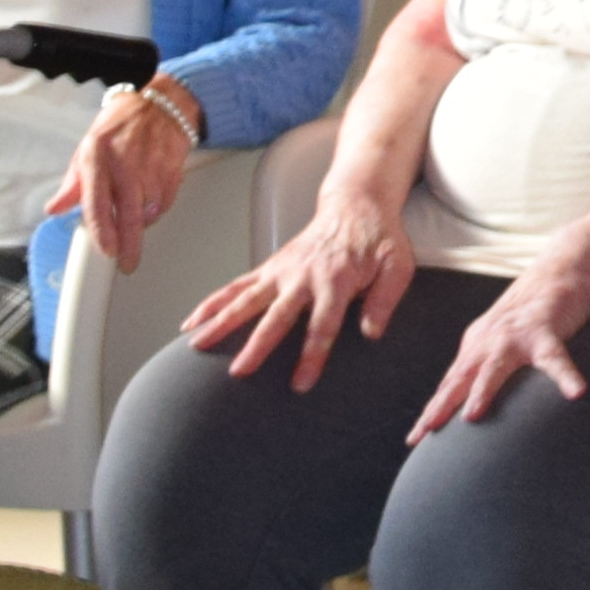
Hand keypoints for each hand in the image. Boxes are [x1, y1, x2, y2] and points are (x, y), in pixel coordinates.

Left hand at [55, 84, 196, 252]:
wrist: (161, 106)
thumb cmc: (121, 126)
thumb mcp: (87, 149)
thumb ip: (72, 184)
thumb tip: (54, 210)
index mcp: (97, 156)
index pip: (98, 201)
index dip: (102, 230)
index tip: (107, 251)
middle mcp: (125, 162)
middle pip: (128, 213)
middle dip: (129, 244)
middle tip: (128, 264)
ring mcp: (151, 167)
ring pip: (148, 211)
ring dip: (141, 224)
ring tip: (134, 221)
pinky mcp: (172, 170)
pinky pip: (164, 203)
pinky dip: (156, 210)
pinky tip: (149, 204)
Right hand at [185, 201, 415, 386]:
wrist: (356, 205)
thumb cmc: (380, 241)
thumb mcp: (398, 267)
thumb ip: (385, 300)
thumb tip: (372, 334)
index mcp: (337, 280)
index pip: (323, 324)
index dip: (312, 355)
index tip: (300, 384)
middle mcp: (303, 276)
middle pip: (277, 315)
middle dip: (257, 344)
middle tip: (239, 371)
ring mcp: (281, 271)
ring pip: (246, 299)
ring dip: (222, 321)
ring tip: (197, 345)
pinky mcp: (269, 268)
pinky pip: (235, 286)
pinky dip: (212, 302)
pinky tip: (191, 322)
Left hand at [415, 242, 589, 438]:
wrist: (562, 268)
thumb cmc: (533, 312)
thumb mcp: (502, 340)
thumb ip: (488, 367)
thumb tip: (475, 404)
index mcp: (476, 346)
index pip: (449, 384)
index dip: (432, 411)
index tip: (414, 439)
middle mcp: (488, 341)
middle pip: (458, 378)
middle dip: (438, 407)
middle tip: (422, 434)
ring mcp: (515, 335)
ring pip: (495, 367)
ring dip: (481, 390)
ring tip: (471, 416)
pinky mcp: (546, 329)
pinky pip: (556, 357)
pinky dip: (565, 376)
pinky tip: (576, 392)